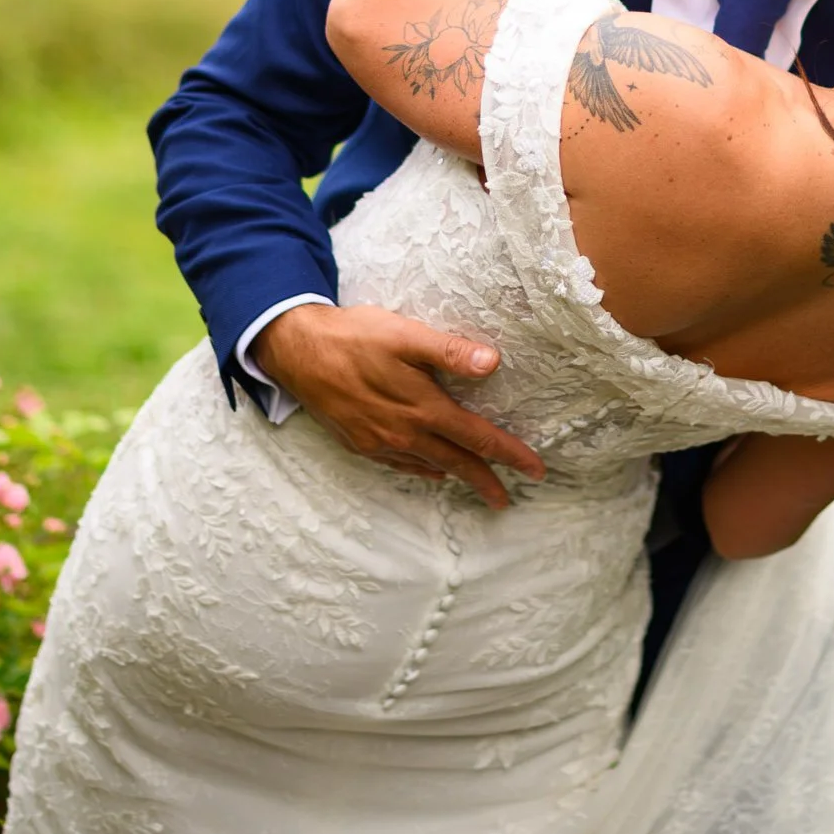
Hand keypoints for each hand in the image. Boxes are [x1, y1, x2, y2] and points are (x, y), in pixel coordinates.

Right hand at [252, 303, 544, 507]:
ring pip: (429, 467)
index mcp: (422, 408)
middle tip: (509, 499)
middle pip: (458, 463)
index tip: (536, 470)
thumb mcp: (406, 335)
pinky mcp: (360, 443)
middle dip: (487, 480)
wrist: (298, 352)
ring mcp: (380, 443)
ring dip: (457, 476)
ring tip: (478, 484)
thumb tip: (493, 362)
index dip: (510, 455)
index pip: (478, 438)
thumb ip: (450, 351)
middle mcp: (404, 434)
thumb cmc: (355, 337)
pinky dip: (422, 471)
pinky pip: (400, 466)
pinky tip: (430, 470)